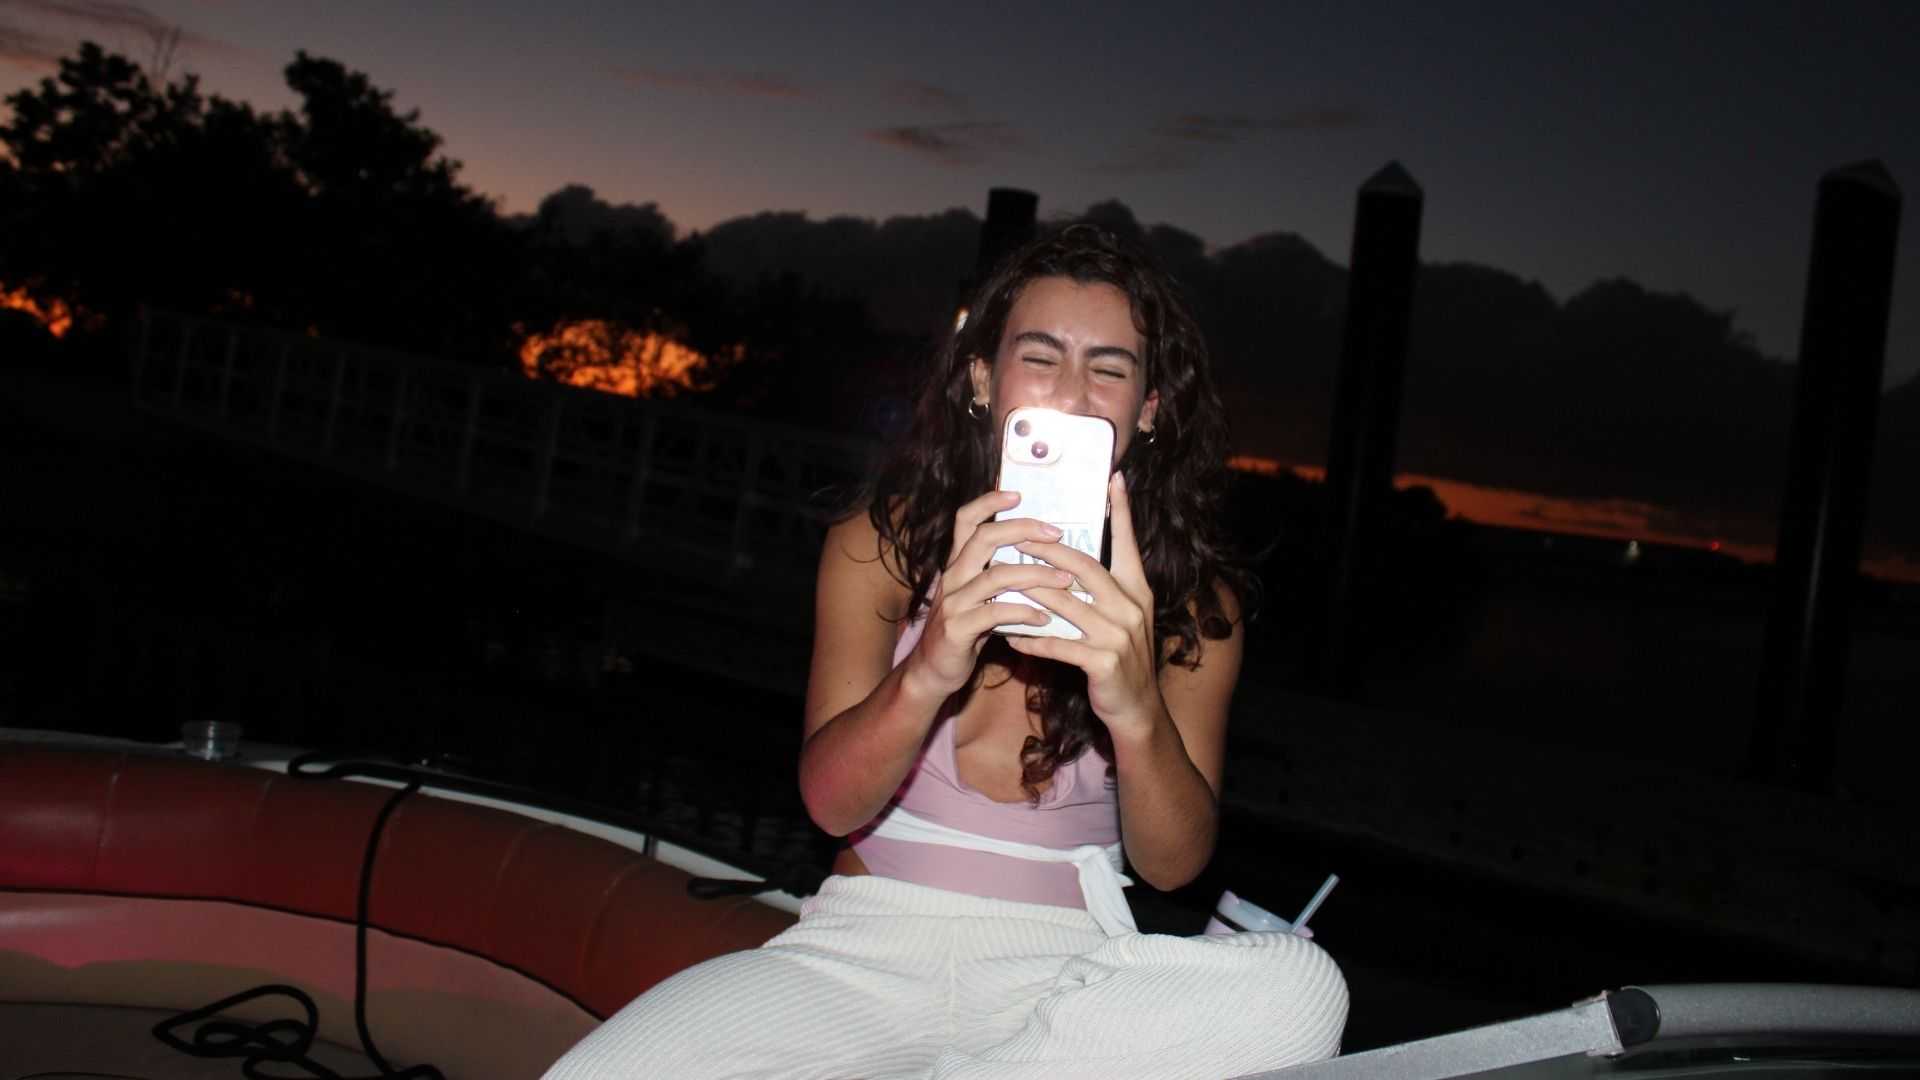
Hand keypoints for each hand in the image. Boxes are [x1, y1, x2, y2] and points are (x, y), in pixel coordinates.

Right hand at [899, 489, 1077, 697]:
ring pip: (996, 576)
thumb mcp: (976, 595)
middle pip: (984, 538)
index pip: (966, 520)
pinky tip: (1044, 619)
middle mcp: (952, 576)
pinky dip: (1024, 613)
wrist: (932, 671)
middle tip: (1057, 533)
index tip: (1019, 494)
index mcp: (957, 564)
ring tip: (1065, 580)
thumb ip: (997, 574)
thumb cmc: (965, 630)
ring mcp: (953, 602)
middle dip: (1023, 530)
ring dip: (1036, 575)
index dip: (989, 503)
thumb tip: (1039, 553)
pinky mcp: (957, 629)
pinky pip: (995, 614)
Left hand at [1001, 473, 1162, 738]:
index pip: (1128, 543)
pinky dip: (1032, 638)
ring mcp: (1118, 635)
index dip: (1122, 510)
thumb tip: (1072, 560)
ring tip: (1000, 581)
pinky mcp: (1102, 662)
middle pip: (1083, 567)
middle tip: (1015, 536)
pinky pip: (1058, 644)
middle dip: (1046, 550)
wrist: (1137, 709)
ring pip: (1064, 603)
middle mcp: (1130, 606)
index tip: (1113, 479)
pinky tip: (1010, 636)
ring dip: (1028, 593)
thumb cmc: (1121, 658)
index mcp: (1136, 590)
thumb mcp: (1122, 617)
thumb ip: (1106, 587)